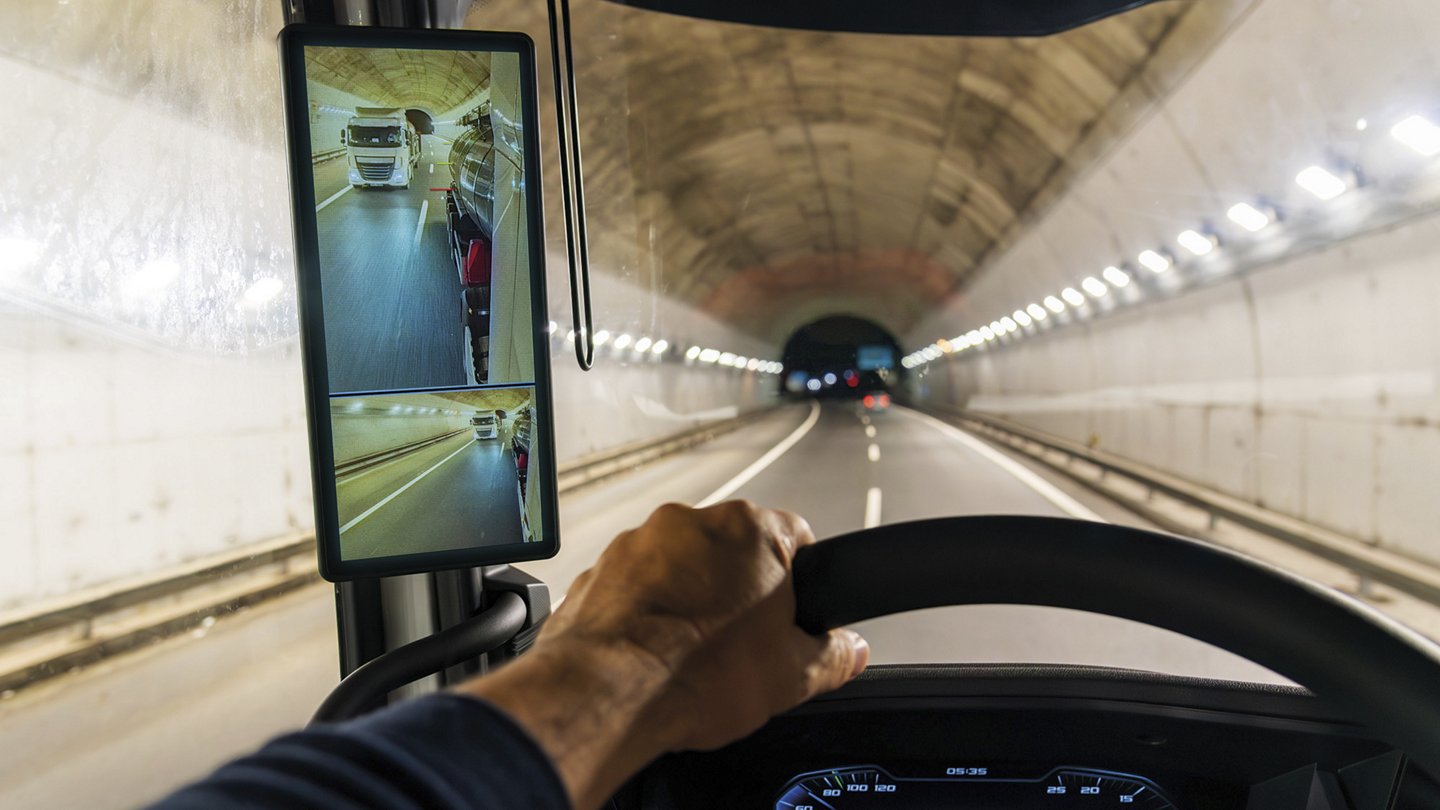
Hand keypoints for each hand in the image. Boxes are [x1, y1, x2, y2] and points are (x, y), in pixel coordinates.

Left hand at [459, 501, 868, 808]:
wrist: (605, 692)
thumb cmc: (694, 674)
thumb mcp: (791, 676)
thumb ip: (833, 655)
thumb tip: (851, 650)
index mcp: (751, 531)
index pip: (797, 535)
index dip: (801, 578)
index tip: (792, 609)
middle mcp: (692, 521)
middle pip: (734, 549)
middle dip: (741, 589)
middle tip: (743, 641)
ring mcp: (639, 540)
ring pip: (681, 564)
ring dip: (690, 597)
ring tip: (691, 651)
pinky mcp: (601, 567)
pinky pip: (637, 583)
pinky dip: (646, 609)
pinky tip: (652, 651)